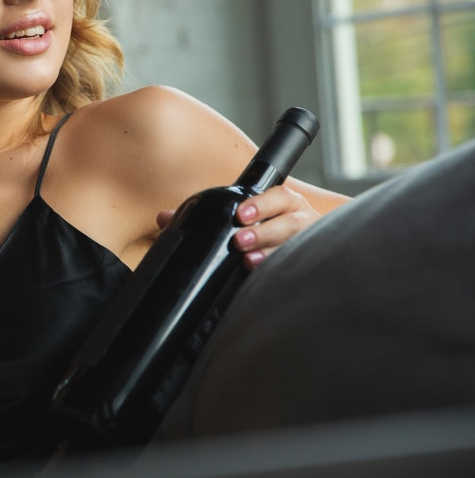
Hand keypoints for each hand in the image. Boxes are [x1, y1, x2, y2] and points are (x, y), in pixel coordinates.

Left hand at [155, 184, 320, 269]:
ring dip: (271, 253)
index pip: (277, 197)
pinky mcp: (311, 263)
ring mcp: (309, 243)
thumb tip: (165, 219)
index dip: (261, 204)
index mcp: (283, 202)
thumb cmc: (267, 227)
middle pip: (288, 223)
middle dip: (264, 232)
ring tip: (249, 262)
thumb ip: (206, 217)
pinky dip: (285, 273)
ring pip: (296, 245)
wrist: (307, 249)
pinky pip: (301, 268)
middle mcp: (300, 219)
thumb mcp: (242, 217)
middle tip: (239, 242)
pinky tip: (269, 281)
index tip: (240, 215)